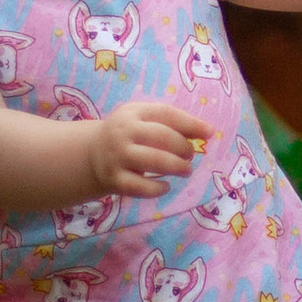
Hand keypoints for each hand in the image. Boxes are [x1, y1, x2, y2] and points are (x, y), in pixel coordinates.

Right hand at [83, 99, 214, 197]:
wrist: (91, 154)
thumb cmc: (129, 135)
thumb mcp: (144, 120)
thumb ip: (172, 124)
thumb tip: (207, 132)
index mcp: (133, 113)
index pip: (166, 114)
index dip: (191, 123)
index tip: (210, 133)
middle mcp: (123, 132)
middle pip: (162, 137)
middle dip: (184, 147)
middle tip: (190, 156)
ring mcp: (117, 156)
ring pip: (155, 161)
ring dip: (177, 167)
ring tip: (185, 170)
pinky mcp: (114, 180)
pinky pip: (141, 187)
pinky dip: (159, 188)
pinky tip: (166, 186)